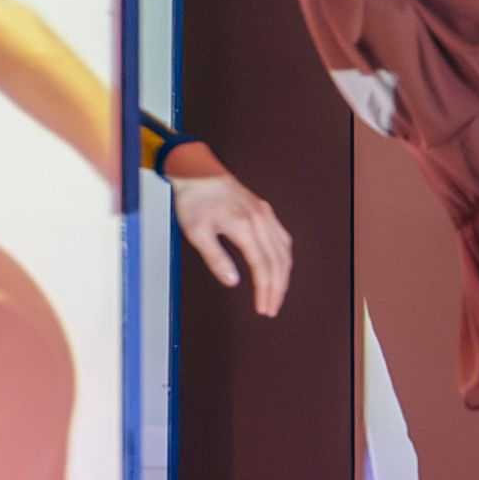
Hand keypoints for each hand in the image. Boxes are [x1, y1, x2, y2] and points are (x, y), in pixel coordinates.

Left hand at [167, 159, 293, 316]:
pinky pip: (282, 238)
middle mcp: (260, 220)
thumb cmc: (194, 199)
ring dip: (283, 276)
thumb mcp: (197, 233)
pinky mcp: (264, 211)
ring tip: (277, 293)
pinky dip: (284, 258)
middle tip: (271, 308)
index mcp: (244, 227)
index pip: (262, 267)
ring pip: (284, 251)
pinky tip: (280, 266)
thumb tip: (232, 281)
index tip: (264, 308)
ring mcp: (265, 214)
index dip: (265, 291)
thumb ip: (216, 259)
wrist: (197, 171)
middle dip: (277, 289)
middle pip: (278, 262)